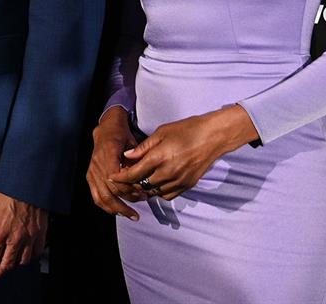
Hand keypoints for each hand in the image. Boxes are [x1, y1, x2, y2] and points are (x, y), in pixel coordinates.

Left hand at [0, 190, 47, 278]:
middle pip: (7, 264)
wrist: (26, 181)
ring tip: (9, 262)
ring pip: (22, 261)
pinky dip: (30, 256)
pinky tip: (24, 254)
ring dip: (14, 263)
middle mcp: (15, 237)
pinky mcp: (40, 232)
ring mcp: (29, 236)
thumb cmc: (6, 191)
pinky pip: (36, 252)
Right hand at [87, 107, 142, 217]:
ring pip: (102, 197)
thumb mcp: (133, 142)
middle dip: (127, 200)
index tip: (142, 192)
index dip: (128, 187)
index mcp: (108, 152)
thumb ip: (136, 160)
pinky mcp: (90, 176)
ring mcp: (92, 171)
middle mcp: (97, 163)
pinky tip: (118, 212)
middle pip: (110, 190)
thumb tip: (143, 179)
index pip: (116, 177)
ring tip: (132, 215)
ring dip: (118, 208)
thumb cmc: (122, 136)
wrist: (106, 130)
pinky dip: (107, 207)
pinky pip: (96, 196)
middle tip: (143, 200)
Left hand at [111, 105, 259, 200]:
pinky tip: (156, 182)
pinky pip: (167, 195)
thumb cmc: (187, 129)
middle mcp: (168, 172)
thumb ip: (143, 147)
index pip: (133, 174)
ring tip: (139, 179)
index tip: (112, 177)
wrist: (213, 137)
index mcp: (159, 157)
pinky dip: (158, 191)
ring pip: (154, 192)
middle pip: (142, 185)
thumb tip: (126, 156)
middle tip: (125, 177)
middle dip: (131, 183)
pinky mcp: (187, 185)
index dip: (120, 177)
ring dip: (144, 188)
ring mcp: (179, 181)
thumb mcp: (162, 132)